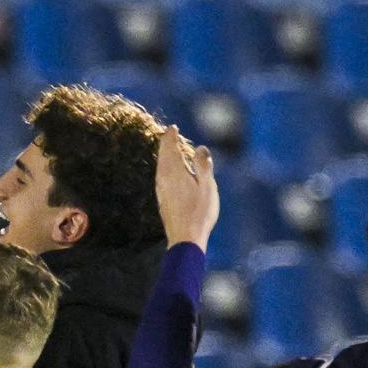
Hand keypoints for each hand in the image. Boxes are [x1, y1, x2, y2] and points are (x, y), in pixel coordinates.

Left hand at [155, 126, 219, 250]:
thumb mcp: (207, 186)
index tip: (173, 128)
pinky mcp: (162, 200)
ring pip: (160, 167)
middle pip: (162, 156)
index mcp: (175, 172)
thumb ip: (203, 165)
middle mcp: (164, 179)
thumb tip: (200, 148)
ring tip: (170, 150)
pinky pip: (161, 177)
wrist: (184, 239)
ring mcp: (161, 191)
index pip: (169, 148)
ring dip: (165, 156)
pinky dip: (165, 168)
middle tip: (170, 135)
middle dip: (166, 144)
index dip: (171, 136)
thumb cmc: (199, 213)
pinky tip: (170, 173)